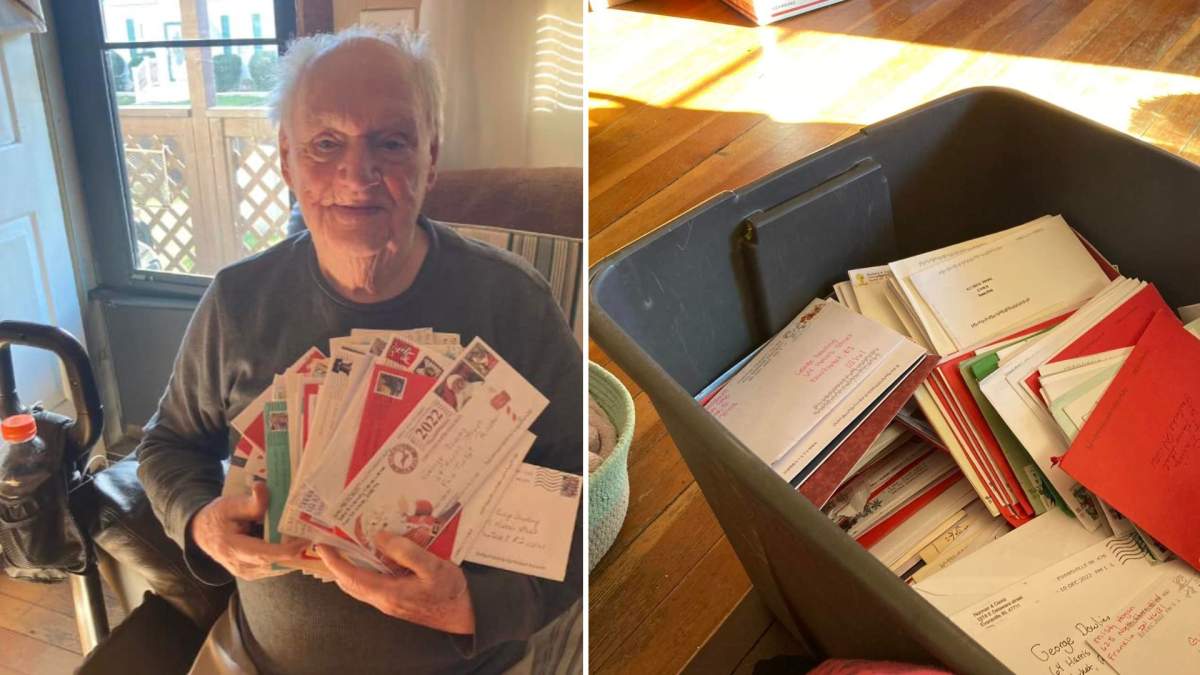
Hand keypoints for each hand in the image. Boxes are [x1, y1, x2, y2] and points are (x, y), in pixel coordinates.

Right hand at [189, 482, 307, 579]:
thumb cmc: (218, 516)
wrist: (203, 533)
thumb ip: (250, 502)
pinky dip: (285, 555)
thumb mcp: (230, 504)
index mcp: (232, 548)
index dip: (286, 550)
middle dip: (295, 550)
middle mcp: (240, 566)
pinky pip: (274, 567)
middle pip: (274, 562)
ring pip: (277, 567)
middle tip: (312, 533)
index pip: (263, 554)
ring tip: (304, 535)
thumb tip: (262, 487)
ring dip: (292, 553)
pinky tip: (294, 542)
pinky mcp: (253, 573)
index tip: (305, 540)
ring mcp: (247, 573)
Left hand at [316, 531, 474, 634]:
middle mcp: (384, 599)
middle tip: (332, 541)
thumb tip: (380, 537)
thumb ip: (406, 552)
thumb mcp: (433, 567)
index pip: (351, 577)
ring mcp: (389, 601)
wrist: (463, 615)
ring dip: (350, 567)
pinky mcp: (396, 599)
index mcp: (388, 592)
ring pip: (360, 584)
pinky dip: (366, 569)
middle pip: (350, 582)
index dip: (334, 561)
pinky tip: (374, 556)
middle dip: (337, 563)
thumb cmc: (450, 592)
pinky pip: (373, 584)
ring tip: (348, 545)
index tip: (322, 544)